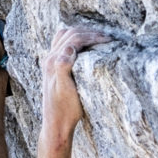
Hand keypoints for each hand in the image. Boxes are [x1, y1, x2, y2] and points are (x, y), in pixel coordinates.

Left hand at [40, 24, 111, 143]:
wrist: (56, 124)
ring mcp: (49, 62)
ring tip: (98, 38)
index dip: (92, 36)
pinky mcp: (53, 67)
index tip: (108, 40)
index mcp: (53, 63)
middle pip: (69, 34)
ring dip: (81, 33)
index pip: (74, 39)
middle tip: (107, 38)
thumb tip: (68, 48)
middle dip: (89, 33)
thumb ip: (63, 67)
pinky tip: (85, 46)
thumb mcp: (66, 91)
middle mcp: (49, 60)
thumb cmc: (65, 110)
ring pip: (64, 36)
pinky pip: (62, 43)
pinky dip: (74, 39)